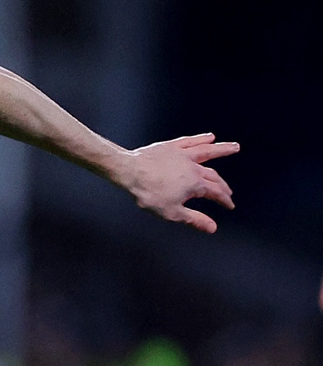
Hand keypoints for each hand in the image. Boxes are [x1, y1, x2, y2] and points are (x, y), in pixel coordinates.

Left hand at [115, 133, 237, 233]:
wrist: (130, 172)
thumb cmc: (149, 193)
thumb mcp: (172, 212)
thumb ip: (194, 219)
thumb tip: (212, 228)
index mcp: (195, 184)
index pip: (216, 193)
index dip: (224, 200)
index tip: (229, 205)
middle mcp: (194, 168)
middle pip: (213, 176)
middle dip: (222, 184)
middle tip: (228, 191)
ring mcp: (183, 155)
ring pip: (208, 151)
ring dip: (222, 149)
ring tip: (235, 147)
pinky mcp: (172, 147)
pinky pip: (190, 141)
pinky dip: (201, 139)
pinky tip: (210, 137)